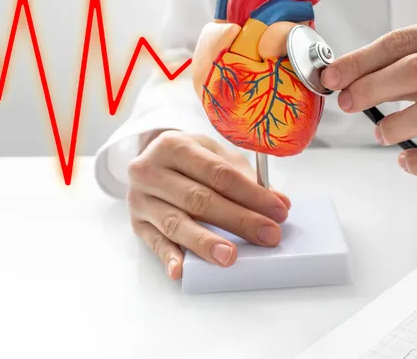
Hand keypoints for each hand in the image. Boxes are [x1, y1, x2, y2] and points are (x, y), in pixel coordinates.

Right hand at [127, 130, 290, 278]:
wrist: (150, 161)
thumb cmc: (188, 159)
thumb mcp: (215, 155)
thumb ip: (245, 178)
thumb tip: (279, 202)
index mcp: (174, 145)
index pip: (218, 173)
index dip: (250, 194)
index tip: (277, 210)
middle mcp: (151, 170)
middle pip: (199, 199)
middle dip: (238, 220)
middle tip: (267, 235)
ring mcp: (140, 199)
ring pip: (176, 223)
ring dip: (204, 242)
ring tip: (229, 256)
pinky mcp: (136, 223)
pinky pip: (154, 243)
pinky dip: (168, 257)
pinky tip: (181, 269)